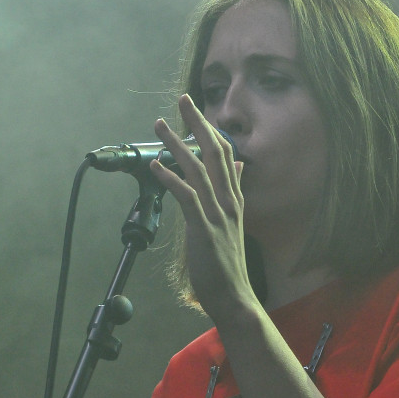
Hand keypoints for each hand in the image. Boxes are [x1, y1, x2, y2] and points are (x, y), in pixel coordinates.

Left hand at [150, 94, 254, 321]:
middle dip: (197, 124)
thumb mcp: (234, 224)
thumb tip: (241, 166)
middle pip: (214, 153)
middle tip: (182, 100)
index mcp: (235, 200)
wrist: (235, 297)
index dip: (211, 130)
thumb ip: (236, 192)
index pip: (226, 156)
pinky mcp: (204, 229)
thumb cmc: (229, 266)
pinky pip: (186, 197)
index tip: (197, 110)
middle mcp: (229, 202)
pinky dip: (170, 178)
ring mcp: (217, 215)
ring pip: (197, 170)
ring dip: (177, 144)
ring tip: (159, 125)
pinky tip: (157, 165)